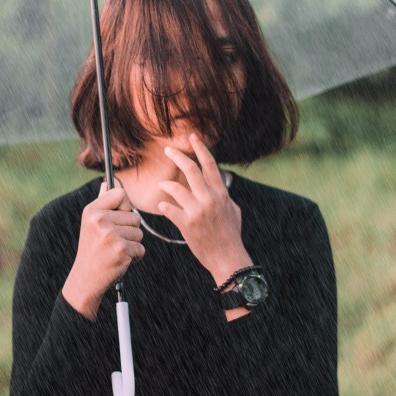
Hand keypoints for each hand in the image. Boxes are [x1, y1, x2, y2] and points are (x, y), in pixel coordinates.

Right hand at [62, 183, 144, 319]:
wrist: (85, 278)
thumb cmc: (92, 249)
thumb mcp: (91, 224)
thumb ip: (102, 203)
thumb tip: (107, 182)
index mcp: (92, 210)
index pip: (120, 193)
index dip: (124, 207)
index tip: (117, 218)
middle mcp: (100, 220)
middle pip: (135, 216)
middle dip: (129, 231)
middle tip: (113, 242)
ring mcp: (111, 235)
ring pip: (139, 233)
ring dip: (132, 244)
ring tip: (115, 251)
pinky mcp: (121, 249)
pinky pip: (141, 248)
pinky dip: (134, 257)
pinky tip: (120, 260)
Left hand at [157, 133, 252, 283]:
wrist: (227, 258)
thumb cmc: (231, 235)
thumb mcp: (234, 212)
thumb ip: (225, 197)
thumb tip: (221, 188)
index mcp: (221, 194)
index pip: (210, 165)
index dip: (200, 149)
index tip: (192, 137)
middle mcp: (209, 199)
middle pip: (191, 170)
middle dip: (177, 156)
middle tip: (167, 149)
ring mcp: (198, 211)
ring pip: (176, 188)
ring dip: (166, 185)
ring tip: (162, 185)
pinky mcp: (187, 224)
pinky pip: (169, 209)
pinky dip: (163, 205)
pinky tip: (162, 205)